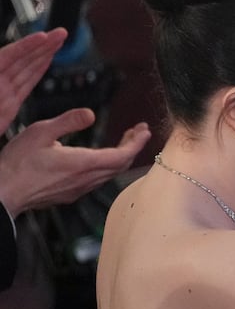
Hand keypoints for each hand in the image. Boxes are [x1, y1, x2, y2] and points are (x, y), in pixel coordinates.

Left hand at [0, 29, 65, 128]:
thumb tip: (5, 64)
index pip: (7, 57)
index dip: (25, 46)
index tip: (44, 37)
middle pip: (20, 59)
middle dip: (42, 45)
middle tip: (61, 33)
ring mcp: (2, 94)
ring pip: (25, 70)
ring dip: (44, 54)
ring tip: (58, 42)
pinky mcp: (8, 106)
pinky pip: (25, 85)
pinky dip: (37, 72)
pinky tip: (45, 62)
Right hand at [0, 111, 149, 215]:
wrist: (2, 193)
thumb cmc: (17, 163)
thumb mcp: (40, 132)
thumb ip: (68, 122)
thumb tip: (91, 114)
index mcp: (82, 164)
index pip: (122, 155)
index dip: (137, 143)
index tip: (145, 130)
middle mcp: (85, 180)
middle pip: (120, 164)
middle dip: (132, 146)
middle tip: (137, 131)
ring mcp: (78, 189)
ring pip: (110, 173)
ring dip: (120, 156)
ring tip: (123, 140)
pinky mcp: (70, 194)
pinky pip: (97, 180)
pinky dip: (107, 165)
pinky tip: (100, 157)